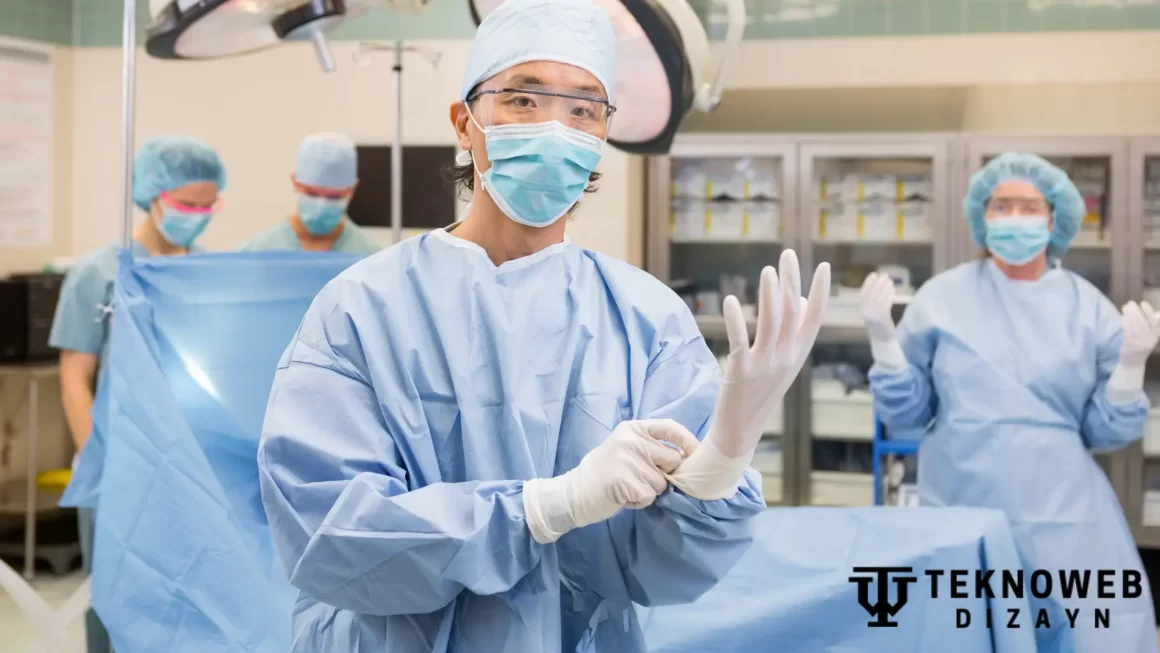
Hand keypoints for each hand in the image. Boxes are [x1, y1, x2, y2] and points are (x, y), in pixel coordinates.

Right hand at [523, 419, 698, 543]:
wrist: (575, 492)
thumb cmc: (606, 471)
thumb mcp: (625, 447)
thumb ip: (651, 447)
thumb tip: (688, 457)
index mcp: (633, 429)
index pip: (670, 428)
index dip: (688, 441)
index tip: (697, 454)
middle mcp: (631, 440)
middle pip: (672, 460)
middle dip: (664, 474)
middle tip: (641, 478)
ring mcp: (627, 460)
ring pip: (661, 483)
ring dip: (649, 490)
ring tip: (628, 487)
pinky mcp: (624, 481)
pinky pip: (649, 496)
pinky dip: (639, 501)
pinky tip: (623, 496)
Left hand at [708, 250, 829, 458]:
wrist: (740, 431)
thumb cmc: (760, 392)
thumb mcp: (783, 363)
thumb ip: (793, 333)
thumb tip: (799, 299)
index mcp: (798, 354)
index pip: (816, 318)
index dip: (821, 292)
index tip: (823, 266)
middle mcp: (785, 358)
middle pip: (793, 313)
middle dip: (792, 281)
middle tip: (787, 254)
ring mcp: (764, 365)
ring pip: (771, 323)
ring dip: (770, 294)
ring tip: (767, 271)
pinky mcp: (740, 371)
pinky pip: (740, 340)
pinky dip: (735, 319)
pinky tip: (731, 300)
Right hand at [860, 272, 896, 341]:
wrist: (882, 339)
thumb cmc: (878, 325)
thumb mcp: (872, 312)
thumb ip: (873, 301)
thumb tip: (879, 285)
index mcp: (862, 310)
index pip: (863, 293)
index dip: (868, 283)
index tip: (874, 274)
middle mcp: (866, 312)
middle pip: (872, 294)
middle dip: (878, 283)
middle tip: (885, 275)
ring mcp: (873, 315)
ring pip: (879, 298)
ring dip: (885, 288)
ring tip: (890, 282)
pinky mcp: (882, 318)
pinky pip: (886, 304)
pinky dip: (889, 296)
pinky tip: (893, 291)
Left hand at [1119, 300, 1159, 365]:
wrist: (1133, 363)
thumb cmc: (1141, 346)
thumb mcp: (1150, 337)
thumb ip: (1154, 326)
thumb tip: (1158, 313)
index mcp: (1156, 335)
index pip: (1154, 321)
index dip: (1149, 311)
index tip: (1143, 303)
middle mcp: (1150, 339)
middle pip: (1143, 321)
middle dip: (1136, 310)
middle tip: (1130, 303)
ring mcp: (1140, 342)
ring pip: (1135, 325)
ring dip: (1129, 314)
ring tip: (1125, 308)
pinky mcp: (1130, 345)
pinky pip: (1128, 331)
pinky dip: (1125, 323)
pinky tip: (1122, 317)